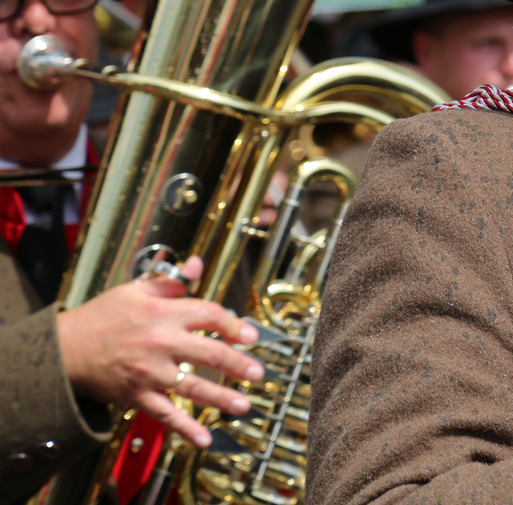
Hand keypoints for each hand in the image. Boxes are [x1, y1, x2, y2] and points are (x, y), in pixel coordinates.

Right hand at [55, 256, 264, 447]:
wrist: (62, 349)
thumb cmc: (100, 317)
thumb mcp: (134, 290)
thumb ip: (170, 282)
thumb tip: (196, 265)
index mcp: (163, 314)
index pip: (209, 316)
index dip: (234, 326)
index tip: (251, 336)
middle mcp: (160, 343)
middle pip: (209, 354)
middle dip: (238, 365)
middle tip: (258, 373)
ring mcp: (149, 372)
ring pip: (192, 387)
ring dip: (222, 398)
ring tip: (244, 405)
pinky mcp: (137, 395)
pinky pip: (166, 414)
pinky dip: (185, 429)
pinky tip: (204, 438)